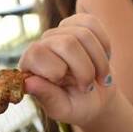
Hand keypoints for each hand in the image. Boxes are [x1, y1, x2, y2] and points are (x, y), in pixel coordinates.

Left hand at [19, 13, 112, 128]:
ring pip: (84, 34)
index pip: (37, 53)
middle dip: (85, 69)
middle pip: (67, 43)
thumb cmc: (77, 106)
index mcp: (30, 66)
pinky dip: (104, 45)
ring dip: (99, 61)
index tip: (72, 88)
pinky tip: (103, 59)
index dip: (58, 70)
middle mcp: (41, 45)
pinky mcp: (77, 24)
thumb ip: (47, 97)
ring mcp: (59, 32)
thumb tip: (29, 83)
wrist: (97, 98)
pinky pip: (92, 22)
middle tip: (89, 87)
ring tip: (99, 77)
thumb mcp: (63, 109)